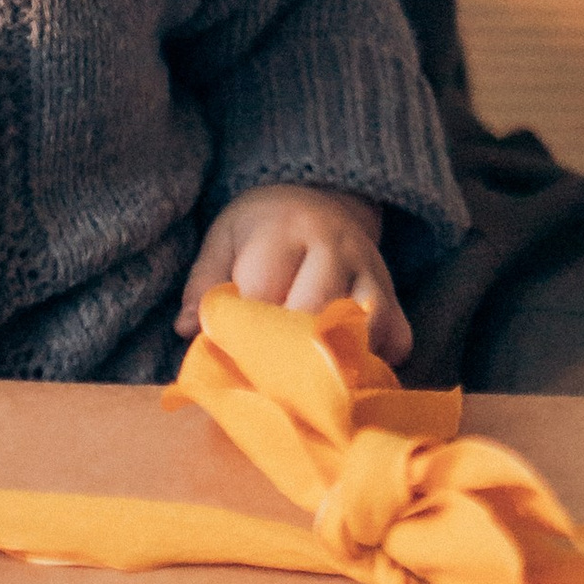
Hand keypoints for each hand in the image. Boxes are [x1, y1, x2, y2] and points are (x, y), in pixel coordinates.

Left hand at [179, 185, 411, 364]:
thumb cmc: (262, 230)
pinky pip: (395, 341)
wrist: (322, 198)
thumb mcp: (223, 240)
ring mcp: (373, 274)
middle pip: (314, 316)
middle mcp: (336, 248)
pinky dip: (375, 363)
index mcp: (284, 232)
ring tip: (304, 385)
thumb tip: (186, 328)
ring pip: (362, 330)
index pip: (263, 296)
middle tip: (265, 384)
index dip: (243, 336)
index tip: (228, 362)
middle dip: (286, 356)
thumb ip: (204, 282)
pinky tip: (345, 372)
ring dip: (333, 364)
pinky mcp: (397, 298)